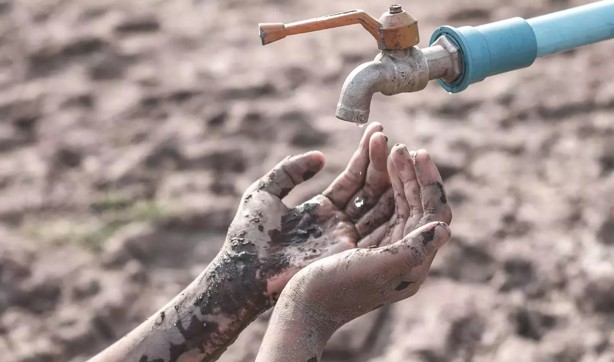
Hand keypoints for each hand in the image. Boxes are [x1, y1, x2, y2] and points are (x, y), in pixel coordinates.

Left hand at [222, 123, 393, 305]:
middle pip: (369, 189)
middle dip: (380, 162)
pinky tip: (398, 180)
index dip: (364, 155)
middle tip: (387, 136)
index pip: (352, 179)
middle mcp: (339, 223)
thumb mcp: (264, 192)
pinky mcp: (348, 252)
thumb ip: (290, 171)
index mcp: (322, 209)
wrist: (243, 271)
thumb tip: (321, 157)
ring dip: (388, 178)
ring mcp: (347, 237)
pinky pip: (377, 225)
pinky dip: (389, 203)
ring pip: (378, 204)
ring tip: (397, 150)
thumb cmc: (248, 235)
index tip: (376, 131)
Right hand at [256, 146, 451, 361]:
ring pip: (389, 197)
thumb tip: (445, 228)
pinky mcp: (351, 235)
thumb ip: (413, 250)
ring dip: (388, 169)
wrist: (300, 308)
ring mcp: (374, 241)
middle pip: (412, 202)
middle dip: (407, 172)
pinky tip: (367, 157)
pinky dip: (368, 177)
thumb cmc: (336, 291)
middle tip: (400, 146)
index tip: (419, 154)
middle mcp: (397, 250)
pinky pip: (367, 201)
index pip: (431, 214)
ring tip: (382, 140)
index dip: (429, 183)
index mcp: (411, 261)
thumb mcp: (378, 270)